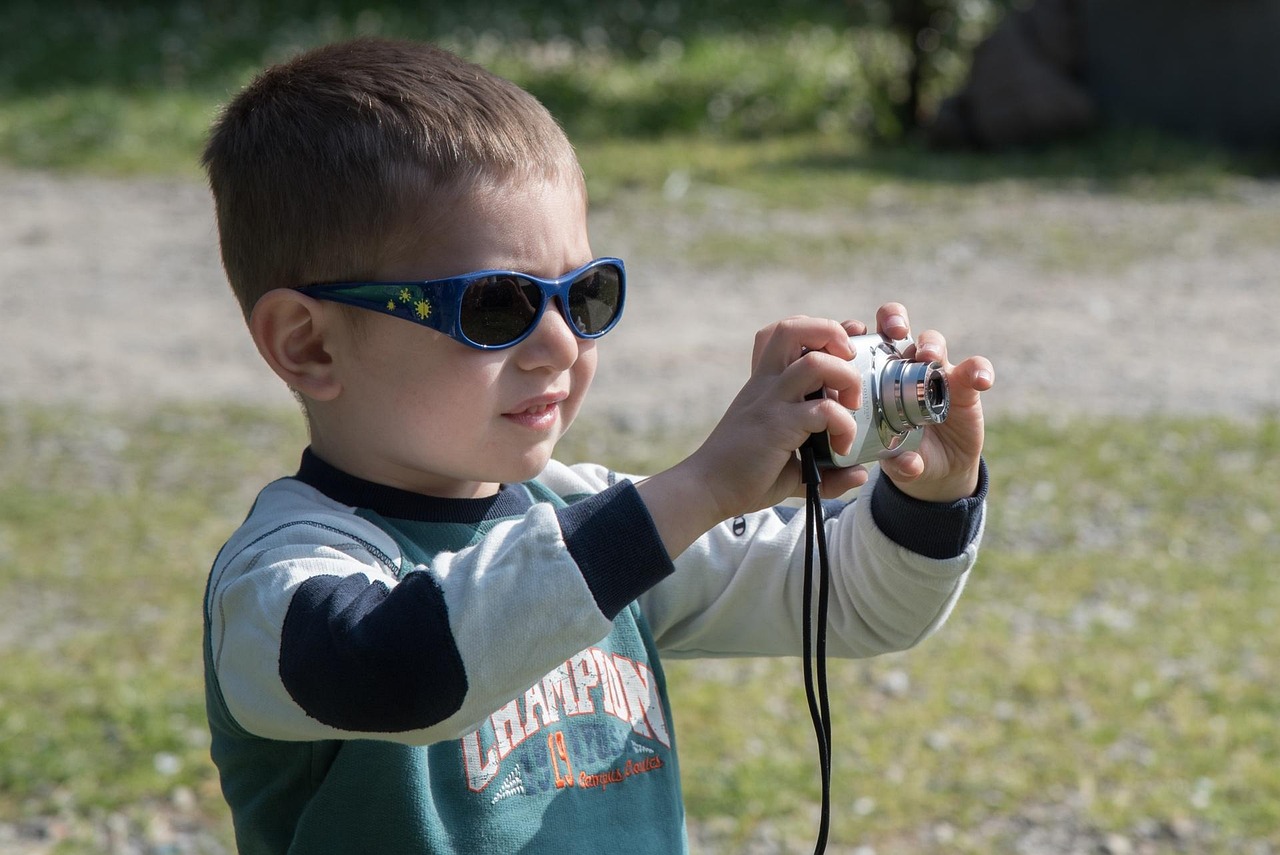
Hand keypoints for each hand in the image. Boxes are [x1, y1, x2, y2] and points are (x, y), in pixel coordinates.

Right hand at [635, 316, 868, 556]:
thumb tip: (860, 472)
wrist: (707, 490)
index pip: (787, 333)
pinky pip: (823, 409)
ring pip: (815, 361)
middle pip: (794, 328)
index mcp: (766, 383)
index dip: (820, 331)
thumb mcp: (790, 462)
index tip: (844, 351)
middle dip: (832, 334)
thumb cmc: (744, 475)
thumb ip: (826, 466)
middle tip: (849, 365)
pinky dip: (843, 425)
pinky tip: (842, 447)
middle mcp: (767, 384)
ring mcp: (771, 402)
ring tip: (851, 405)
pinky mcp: (777, 425)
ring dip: (846, 377)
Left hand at [866, 303, 993, 502]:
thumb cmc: (905, 455)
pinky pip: (974, 368)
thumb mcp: (895, 461)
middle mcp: (902, 367)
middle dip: (894, 320)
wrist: (939, 469)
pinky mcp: (964, 383)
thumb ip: (898, 462)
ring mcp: (934, 372)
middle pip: (896, 327)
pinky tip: (981, 381)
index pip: (860, 344)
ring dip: (931, 345)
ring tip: (930, 357)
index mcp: (873, 378)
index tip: (854, 333)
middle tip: (895, 332)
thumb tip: (905, 463)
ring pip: (932, 343)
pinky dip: (979, 370)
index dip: (854, 332)